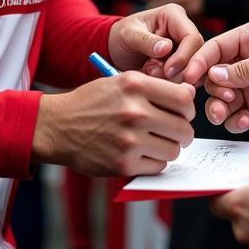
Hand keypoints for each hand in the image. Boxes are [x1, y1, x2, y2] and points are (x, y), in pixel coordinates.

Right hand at [32, 73, 195, 176]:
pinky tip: (141, 153)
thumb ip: (155, 87)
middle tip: (175, 133)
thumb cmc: (92, 102)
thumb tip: (190, 96)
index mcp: (135, 85)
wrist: (58, 126)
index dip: (188, 108)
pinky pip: (157, 167)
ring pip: (173, 150)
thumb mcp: (121, 82)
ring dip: (169, 149)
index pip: (184, 99)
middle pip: (183, 128)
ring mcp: (129, 139)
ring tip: (155, 143)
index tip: (183, 113)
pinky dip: (154, 162)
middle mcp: (134, 111)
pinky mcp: (124, 164)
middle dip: (183, 132)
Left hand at [108, 3, 203, 81]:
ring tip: (151, 74)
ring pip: (192, 68)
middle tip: (155, 75)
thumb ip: (146, 40)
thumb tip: (166, 48)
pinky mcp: (182, 60)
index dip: (183, 57)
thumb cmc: (121, 36)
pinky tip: (156, 80)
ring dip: (174, 78)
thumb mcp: (128, 35)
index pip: (191, 37)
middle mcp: (183, 28)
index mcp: (173, 15)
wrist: (116, 48)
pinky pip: (186, 75)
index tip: (167, 72)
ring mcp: (184, 46)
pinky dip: (172, 83)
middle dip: (178, 71)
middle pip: (196, 54)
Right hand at [184, 21, 248, 132]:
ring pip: (218, 99)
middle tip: (226, 98)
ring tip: (226, 114)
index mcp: (247, 40)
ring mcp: (246, 87)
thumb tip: (213, 75)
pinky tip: (244, 122)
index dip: (200, 62)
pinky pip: (232, 117)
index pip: (214, 48)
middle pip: (212, 76)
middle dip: (214, 89)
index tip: (189, 77)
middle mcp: (242, 62)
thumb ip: (243, 69)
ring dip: (218, 108)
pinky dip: (233, 121)